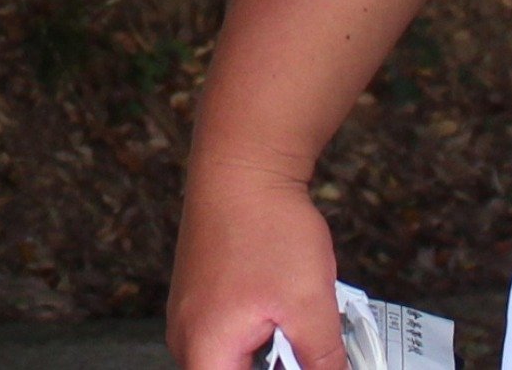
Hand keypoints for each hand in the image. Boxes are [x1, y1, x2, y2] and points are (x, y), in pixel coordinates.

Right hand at [166, 164, 344, 369]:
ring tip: (311, 334)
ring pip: (234, 361)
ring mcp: (190, 314)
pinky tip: (295, 319)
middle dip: (281, 369)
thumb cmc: (267, 229)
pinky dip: (264, 338)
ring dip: (275, 360)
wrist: (243, 161)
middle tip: (320, 354)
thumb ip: (324, 364)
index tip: (306, 366)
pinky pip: (231, 336)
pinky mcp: (201, 295)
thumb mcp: (310, 307)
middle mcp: (187, 339)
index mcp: (205, 352)